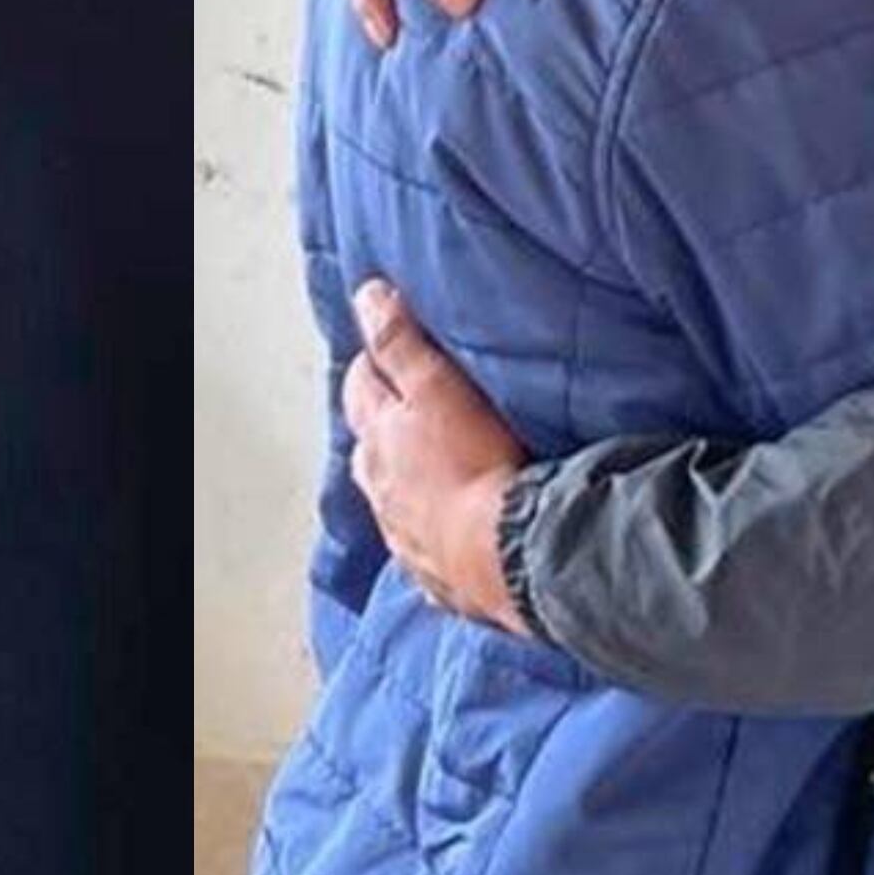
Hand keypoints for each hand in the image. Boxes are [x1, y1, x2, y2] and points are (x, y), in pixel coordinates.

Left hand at [340, 277, 530, 630]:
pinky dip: (434, 537)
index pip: (362, 389)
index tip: (385, 352)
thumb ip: (401, 342)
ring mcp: (406, 539)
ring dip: (405, 485)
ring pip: (394, 502)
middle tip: (404, 412)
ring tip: (428, 474)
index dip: (372, 365)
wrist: (512, 556)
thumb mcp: (435, 388)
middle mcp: (381, 492)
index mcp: (378, 442)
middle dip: (382, 427)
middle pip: (370, 449)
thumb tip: (367, 296)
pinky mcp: (440, 578)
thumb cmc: (475, 466)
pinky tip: (451, 537)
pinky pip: (427, 553)